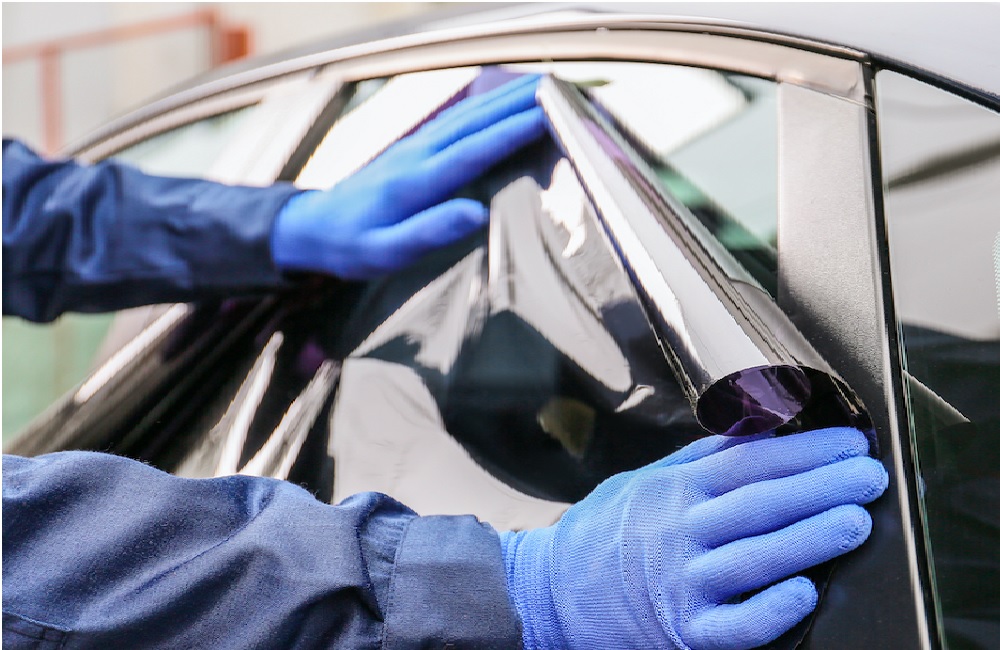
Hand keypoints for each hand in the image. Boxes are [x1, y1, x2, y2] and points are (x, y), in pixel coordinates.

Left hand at [271, 74, 544, 279]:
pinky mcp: (413, 148)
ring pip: (468, 114)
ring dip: (506, 98)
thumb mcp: (383, 253)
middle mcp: (417, 154)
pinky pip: (457, 119)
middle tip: (562, 90)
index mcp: (414, 182)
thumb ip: (427, 232)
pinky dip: (486, 106)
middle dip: (519, 103)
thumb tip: (474, 213)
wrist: (311, 228)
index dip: (512, 132)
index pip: (473, 150)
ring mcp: (414, 146)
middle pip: (476, 120)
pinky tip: (503, 101)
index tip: (549, 117)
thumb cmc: (350, 246)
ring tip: (544, 87)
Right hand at [499, 427, 888, 649]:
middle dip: (820, 486)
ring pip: (755, 558)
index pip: (749, 462)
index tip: (848, 442)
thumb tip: (758, 426)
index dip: (804, 450)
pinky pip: (734, 627)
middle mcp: (680, 533)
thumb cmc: (603, 533)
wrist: (549, 594)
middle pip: (760, 504)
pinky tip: (804, 593)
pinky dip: (770, 611)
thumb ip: (701, 457)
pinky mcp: (684, 632)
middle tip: (868, 475)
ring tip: (854, 520)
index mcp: (675, 490)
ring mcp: (681, 584)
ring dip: (809, 538)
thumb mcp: (644, 480)